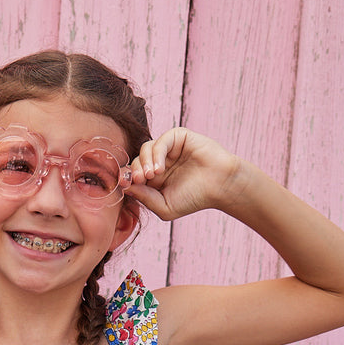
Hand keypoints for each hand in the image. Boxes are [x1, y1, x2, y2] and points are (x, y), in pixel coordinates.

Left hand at [127, 129, 241, 220]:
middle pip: (136, 160)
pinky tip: (160, 169)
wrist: (219, 186)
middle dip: (134, 170)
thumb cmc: (194, 199)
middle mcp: (160, 162)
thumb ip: (144, 198)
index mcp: (155, 179)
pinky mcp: (178, 138)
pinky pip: (161, 141)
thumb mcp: (164, 207)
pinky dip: (156, 154)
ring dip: (144, 162)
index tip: (124, 185)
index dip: (126, 177)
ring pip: (145, 148)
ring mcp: (169, 149)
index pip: (133, 174)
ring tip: (153, 176)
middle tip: (141, 180)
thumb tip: (125, 186)